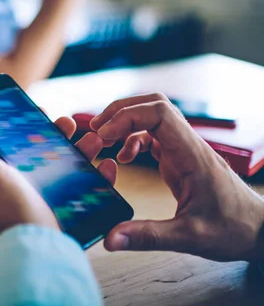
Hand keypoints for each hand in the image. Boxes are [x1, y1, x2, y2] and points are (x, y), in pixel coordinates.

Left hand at [0, 111, 116, 238]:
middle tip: (68, 122)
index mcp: (4, 173)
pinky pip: (91, 188)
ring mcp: (51, 197)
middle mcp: (27, 184)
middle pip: (46, 149)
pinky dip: (101, 175)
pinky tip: (107, 165)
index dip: (26, 123)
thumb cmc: (7, 208)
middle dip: (59, 132)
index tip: (38, 109)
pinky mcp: (72, 210)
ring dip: (84, 148)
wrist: (36, 248)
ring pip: (71, 164)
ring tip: (95, 139)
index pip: (15, 141)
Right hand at [91, 93, 263, 261]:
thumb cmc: (232, 230)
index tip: (104, 135)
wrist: (258, 230)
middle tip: (97, 130)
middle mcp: (189, 145)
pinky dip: (133, 138)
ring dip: (125, 121)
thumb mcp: (189, 237)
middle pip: (153, 105)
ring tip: (104, 140)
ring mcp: (185, 149)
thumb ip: (148, 236)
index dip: (127, 117)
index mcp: (192, 155)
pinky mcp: (181, 158)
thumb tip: (110, 239)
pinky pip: (154, 135)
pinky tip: (124, 158)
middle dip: (121, 111)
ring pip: (153, 116)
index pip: (159, 113)